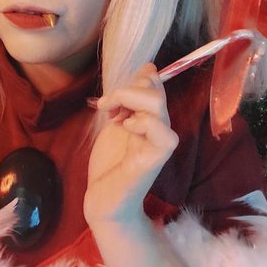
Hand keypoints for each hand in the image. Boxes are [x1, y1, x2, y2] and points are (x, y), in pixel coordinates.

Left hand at [84, 63, 177, 227]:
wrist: (103, 199)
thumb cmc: (109, 163)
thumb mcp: (117, 120)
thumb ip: (130, 98)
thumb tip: (149, 68)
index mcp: (151, 117)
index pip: (154, 84)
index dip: (133, 81)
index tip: (111, 101)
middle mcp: (160, 127)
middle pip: (155, 90)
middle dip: (127, 89)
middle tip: (108, 107)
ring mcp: (160, 143)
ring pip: (157, 104)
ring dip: (128, 102)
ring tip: (113, 117)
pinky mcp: (156, 159)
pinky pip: (163, 133)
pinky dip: (142, 124)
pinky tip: (126, 129)